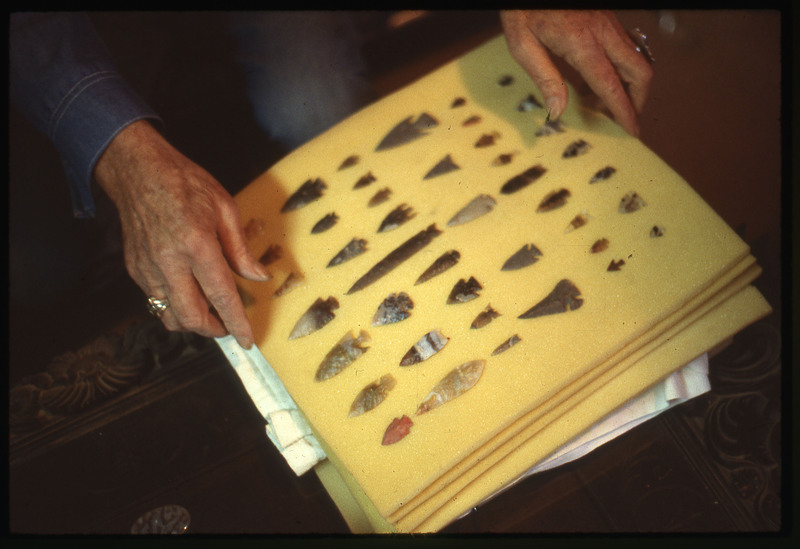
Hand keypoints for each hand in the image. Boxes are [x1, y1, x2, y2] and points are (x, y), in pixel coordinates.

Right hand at [94, 120, 270, 347]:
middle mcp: (169, 261)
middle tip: (227, 327)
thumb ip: (241, 248)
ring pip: (169, 316)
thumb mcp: (225, 208)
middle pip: (191, 316)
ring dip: (192, 322)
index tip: (247, 340)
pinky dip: (174, 307)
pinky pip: (156, 301)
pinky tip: (188, 294)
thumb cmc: (185, 183)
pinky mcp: (135, 269)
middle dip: (213, 330)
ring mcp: (148, 267)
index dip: (236, 323)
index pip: (221, 296)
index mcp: (197, 244)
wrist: (138, 171)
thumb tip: (258, 276)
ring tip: (209, 313)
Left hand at [500, 10, 652, 135]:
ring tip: (609, 103)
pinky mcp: (606, 18)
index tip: (632, 131)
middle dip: (639, 99)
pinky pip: (626, 47)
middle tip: (626, 119)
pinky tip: (603, 78)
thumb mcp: (523, 45)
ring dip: (632, 84)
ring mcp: (608, 23)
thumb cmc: (523, 9)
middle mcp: (602, 32)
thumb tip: (557, 111)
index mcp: (581, 44)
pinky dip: (624, 68)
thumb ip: (544, 79)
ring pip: (637, 58)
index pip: (611, 86)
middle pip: (639, 71)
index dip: (624, 111)